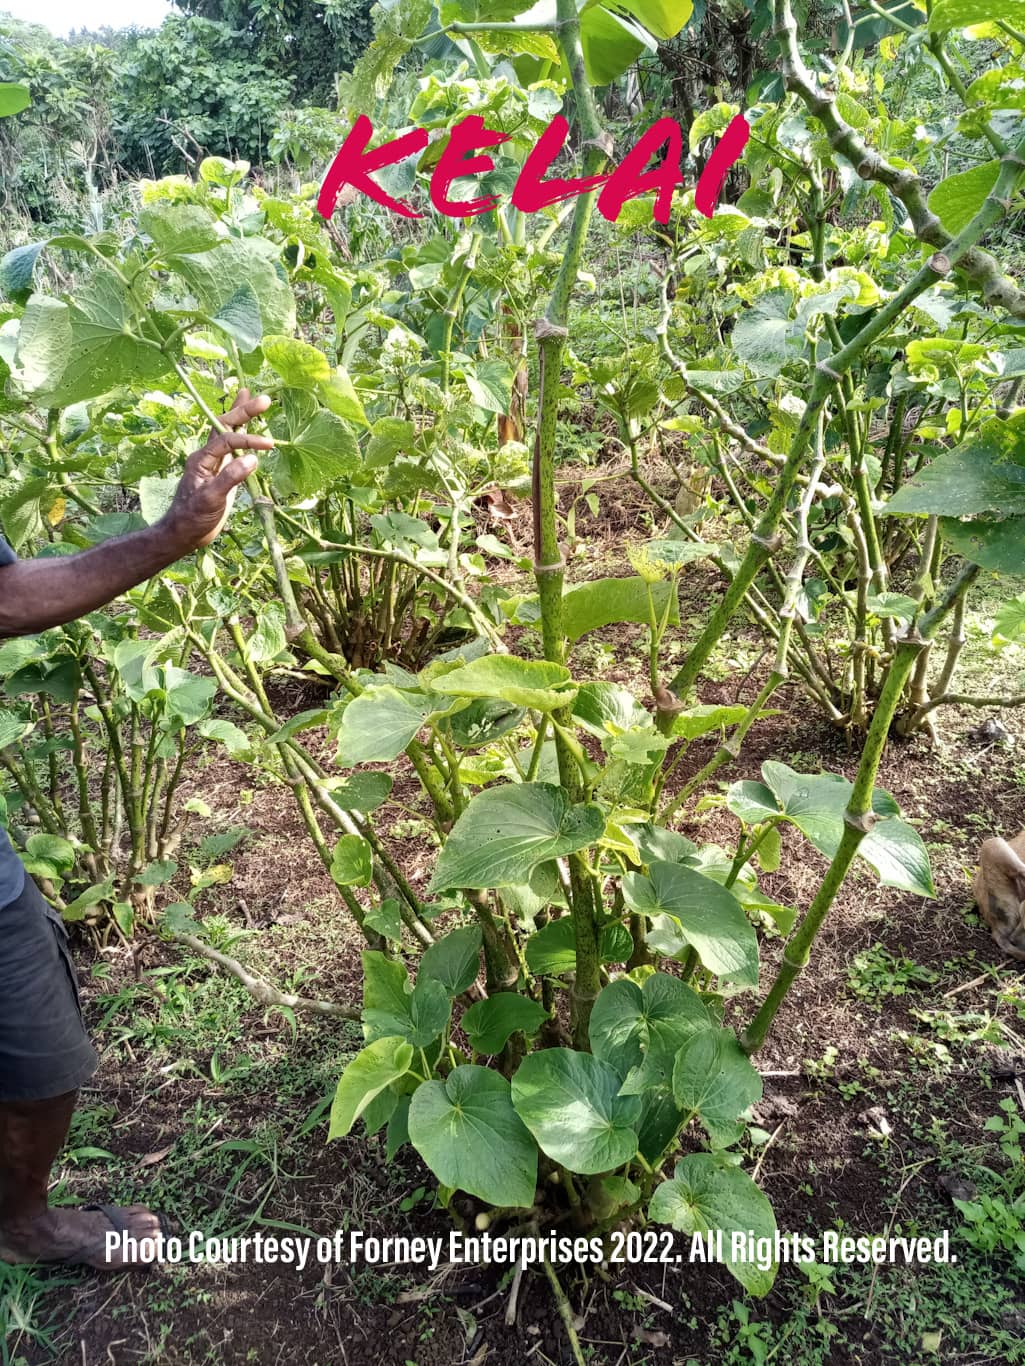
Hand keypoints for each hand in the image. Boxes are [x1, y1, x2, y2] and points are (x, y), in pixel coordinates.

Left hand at [161, 390, 274, 551]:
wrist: (184, 532)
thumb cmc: (194, 517)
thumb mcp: (212, 499)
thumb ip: (230, 478)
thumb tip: (253, 459)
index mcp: (202, 459)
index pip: (227, 440)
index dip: (248, 440)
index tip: (268, 446)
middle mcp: (207, 456)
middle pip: (225, 426)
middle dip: (243, 411)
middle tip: (264, 400)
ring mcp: (214, 463)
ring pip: (227, 432)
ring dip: (239, 416)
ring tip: (249, 396)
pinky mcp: (221, 472)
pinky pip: (232, 448)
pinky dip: (241, 435)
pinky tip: (247, 428)